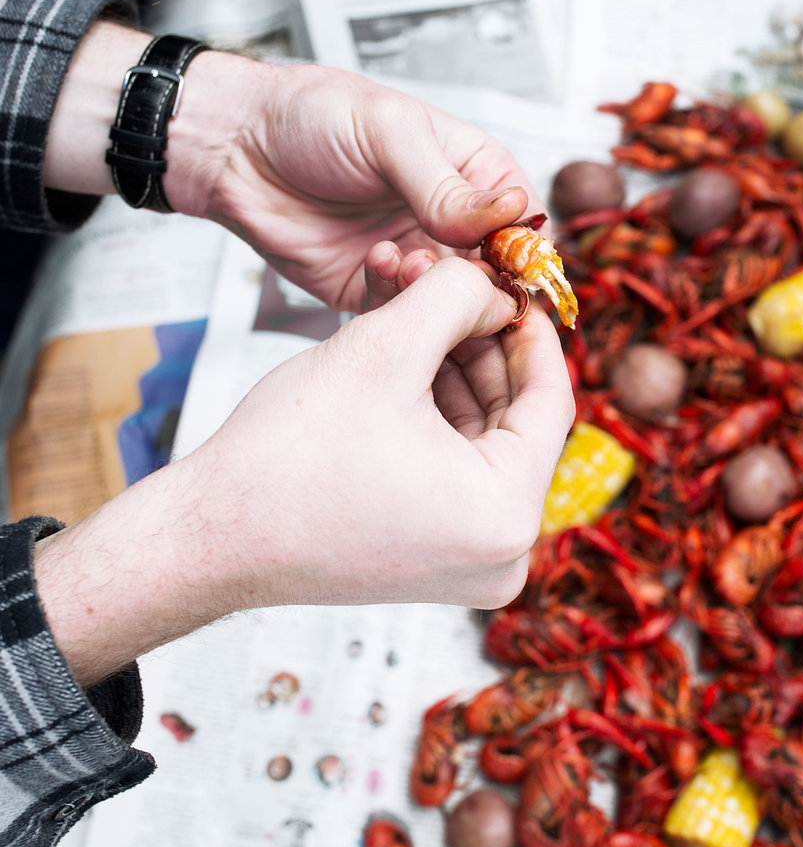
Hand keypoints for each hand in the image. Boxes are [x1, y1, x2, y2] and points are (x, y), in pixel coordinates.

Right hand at [35, 259, 574, 684]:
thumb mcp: (385, 349)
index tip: (514, 284)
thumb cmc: (284, 463)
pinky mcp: (431, 557)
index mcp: (506, 516)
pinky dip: (432, 412)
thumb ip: (456, 297)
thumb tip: (494, 285)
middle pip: (514, 419)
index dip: (531, 329)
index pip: (551, 401)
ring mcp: (466, 562)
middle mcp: (500, 554)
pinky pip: (453, 468)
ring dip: (451, 370)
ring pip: (481, 438)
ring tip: (417, 311)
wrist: (207, 536)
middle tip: (455, 288)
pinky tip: (404, 359)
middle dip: (479, 344)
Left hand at [167, 52, 547, 312]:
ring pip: (449, 301)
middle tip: (454, 274)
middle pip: (495, 272)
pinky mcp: (371, 288)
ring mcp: (411, 256)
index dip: (522, 247)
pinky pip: (401, 313)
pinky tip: (374, 263)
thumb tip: (509, 213)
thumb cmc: (311, 116)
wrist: (234, 147)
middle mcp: (447, 218)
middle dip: (478, 281)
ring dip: (431, 291)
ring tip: (403, 259)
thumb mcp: (389, 134)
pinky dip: (393, 300)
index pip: (524, 219)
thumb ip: (447, 184)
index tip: (506, 260)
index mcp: (470, 169)